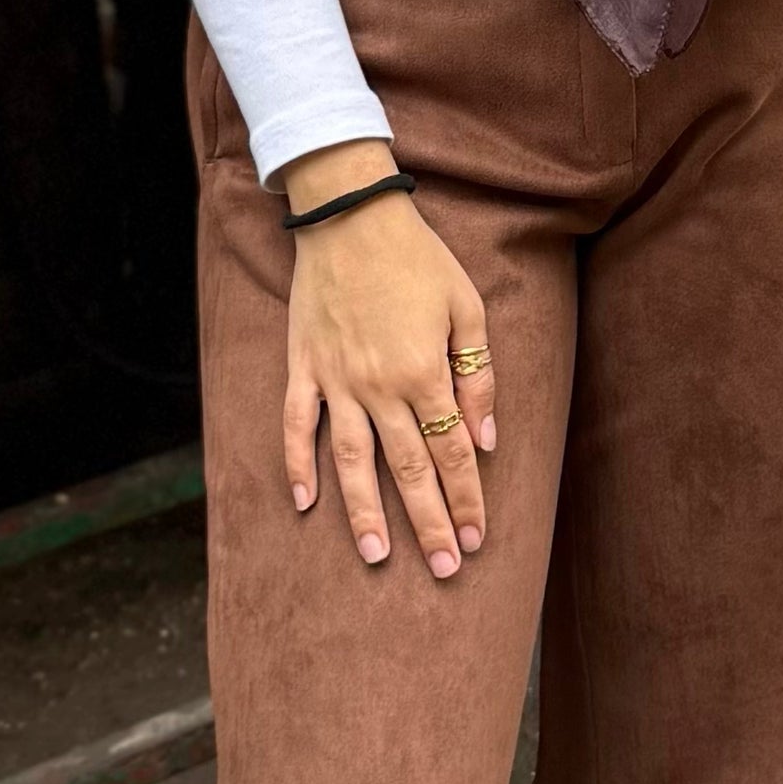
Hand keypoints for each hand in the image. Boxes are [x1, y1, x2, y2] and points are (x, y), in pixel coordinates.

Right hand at [277, 141, 495, 581]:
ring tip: (377, 557)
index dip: (467, 499)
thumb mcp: (466, 307)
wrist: (349, 213)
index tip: (477, 539)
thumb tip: (486, 440)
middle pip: (407, 469)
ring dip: (364, 513)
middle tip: (443, 570)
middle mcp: (378, 386)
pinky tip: (305, 503)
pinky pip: (296, 425)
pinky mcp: (303, 367)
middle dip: (428, 524)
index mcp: (423, 371)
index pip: (451, 452)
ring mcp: (335, 380)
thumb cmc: (417, 257)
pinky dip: (297, 465)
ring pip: (350, 462)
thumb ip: (479, 376)